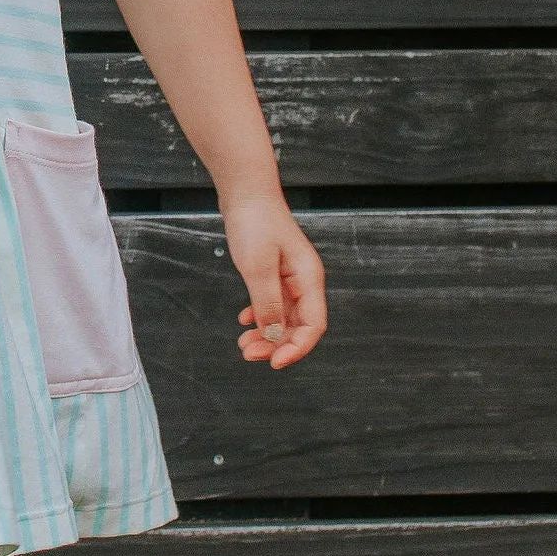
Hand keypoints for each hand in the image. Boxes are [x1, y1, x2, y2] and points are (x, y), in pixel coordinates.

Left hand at [224, 192, 326, 370]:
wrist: (245, 193)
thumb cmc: (255, 223)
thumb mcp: (258, 267)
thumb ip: (268, 303)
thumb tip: (274, 335)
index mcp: (308, 279)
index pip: (314, 325)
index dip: (297, 348)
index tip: (275, 362)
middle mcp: (303, 282)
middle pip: (298, 326)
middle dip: (276, 344)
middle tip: (248, 354)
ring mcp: (289, 278)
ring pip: (283, 318)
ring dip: (265, 334)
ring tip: (243, 344)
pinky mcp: (274, 274)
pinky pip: (271, 305)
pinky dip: (259, 316)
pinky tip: (244, 320)